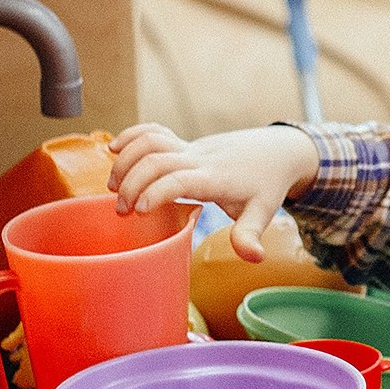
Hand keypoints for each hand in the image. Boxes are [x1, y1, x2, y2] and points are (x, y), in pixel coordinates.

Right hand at [107, 123, 317, 259]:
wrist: (276, 151)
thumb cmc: (266, 183)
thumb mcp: (263, 211)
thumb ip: (251, 234)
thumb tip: (254, 257)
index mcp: (215, 178)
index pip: (180, 179)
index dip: (156, 192)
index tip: (138, 212)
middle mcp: (199, 159)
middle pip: (157, 159)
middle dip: (132, 183)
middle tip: (122, 211)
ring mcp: (190, 147)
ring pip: (152, 141)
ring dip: (127, 160)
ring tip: (113, 188)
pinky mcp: (184, 143)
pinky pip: (154, 131)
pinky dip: (132, 135)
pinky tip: (115, 149)